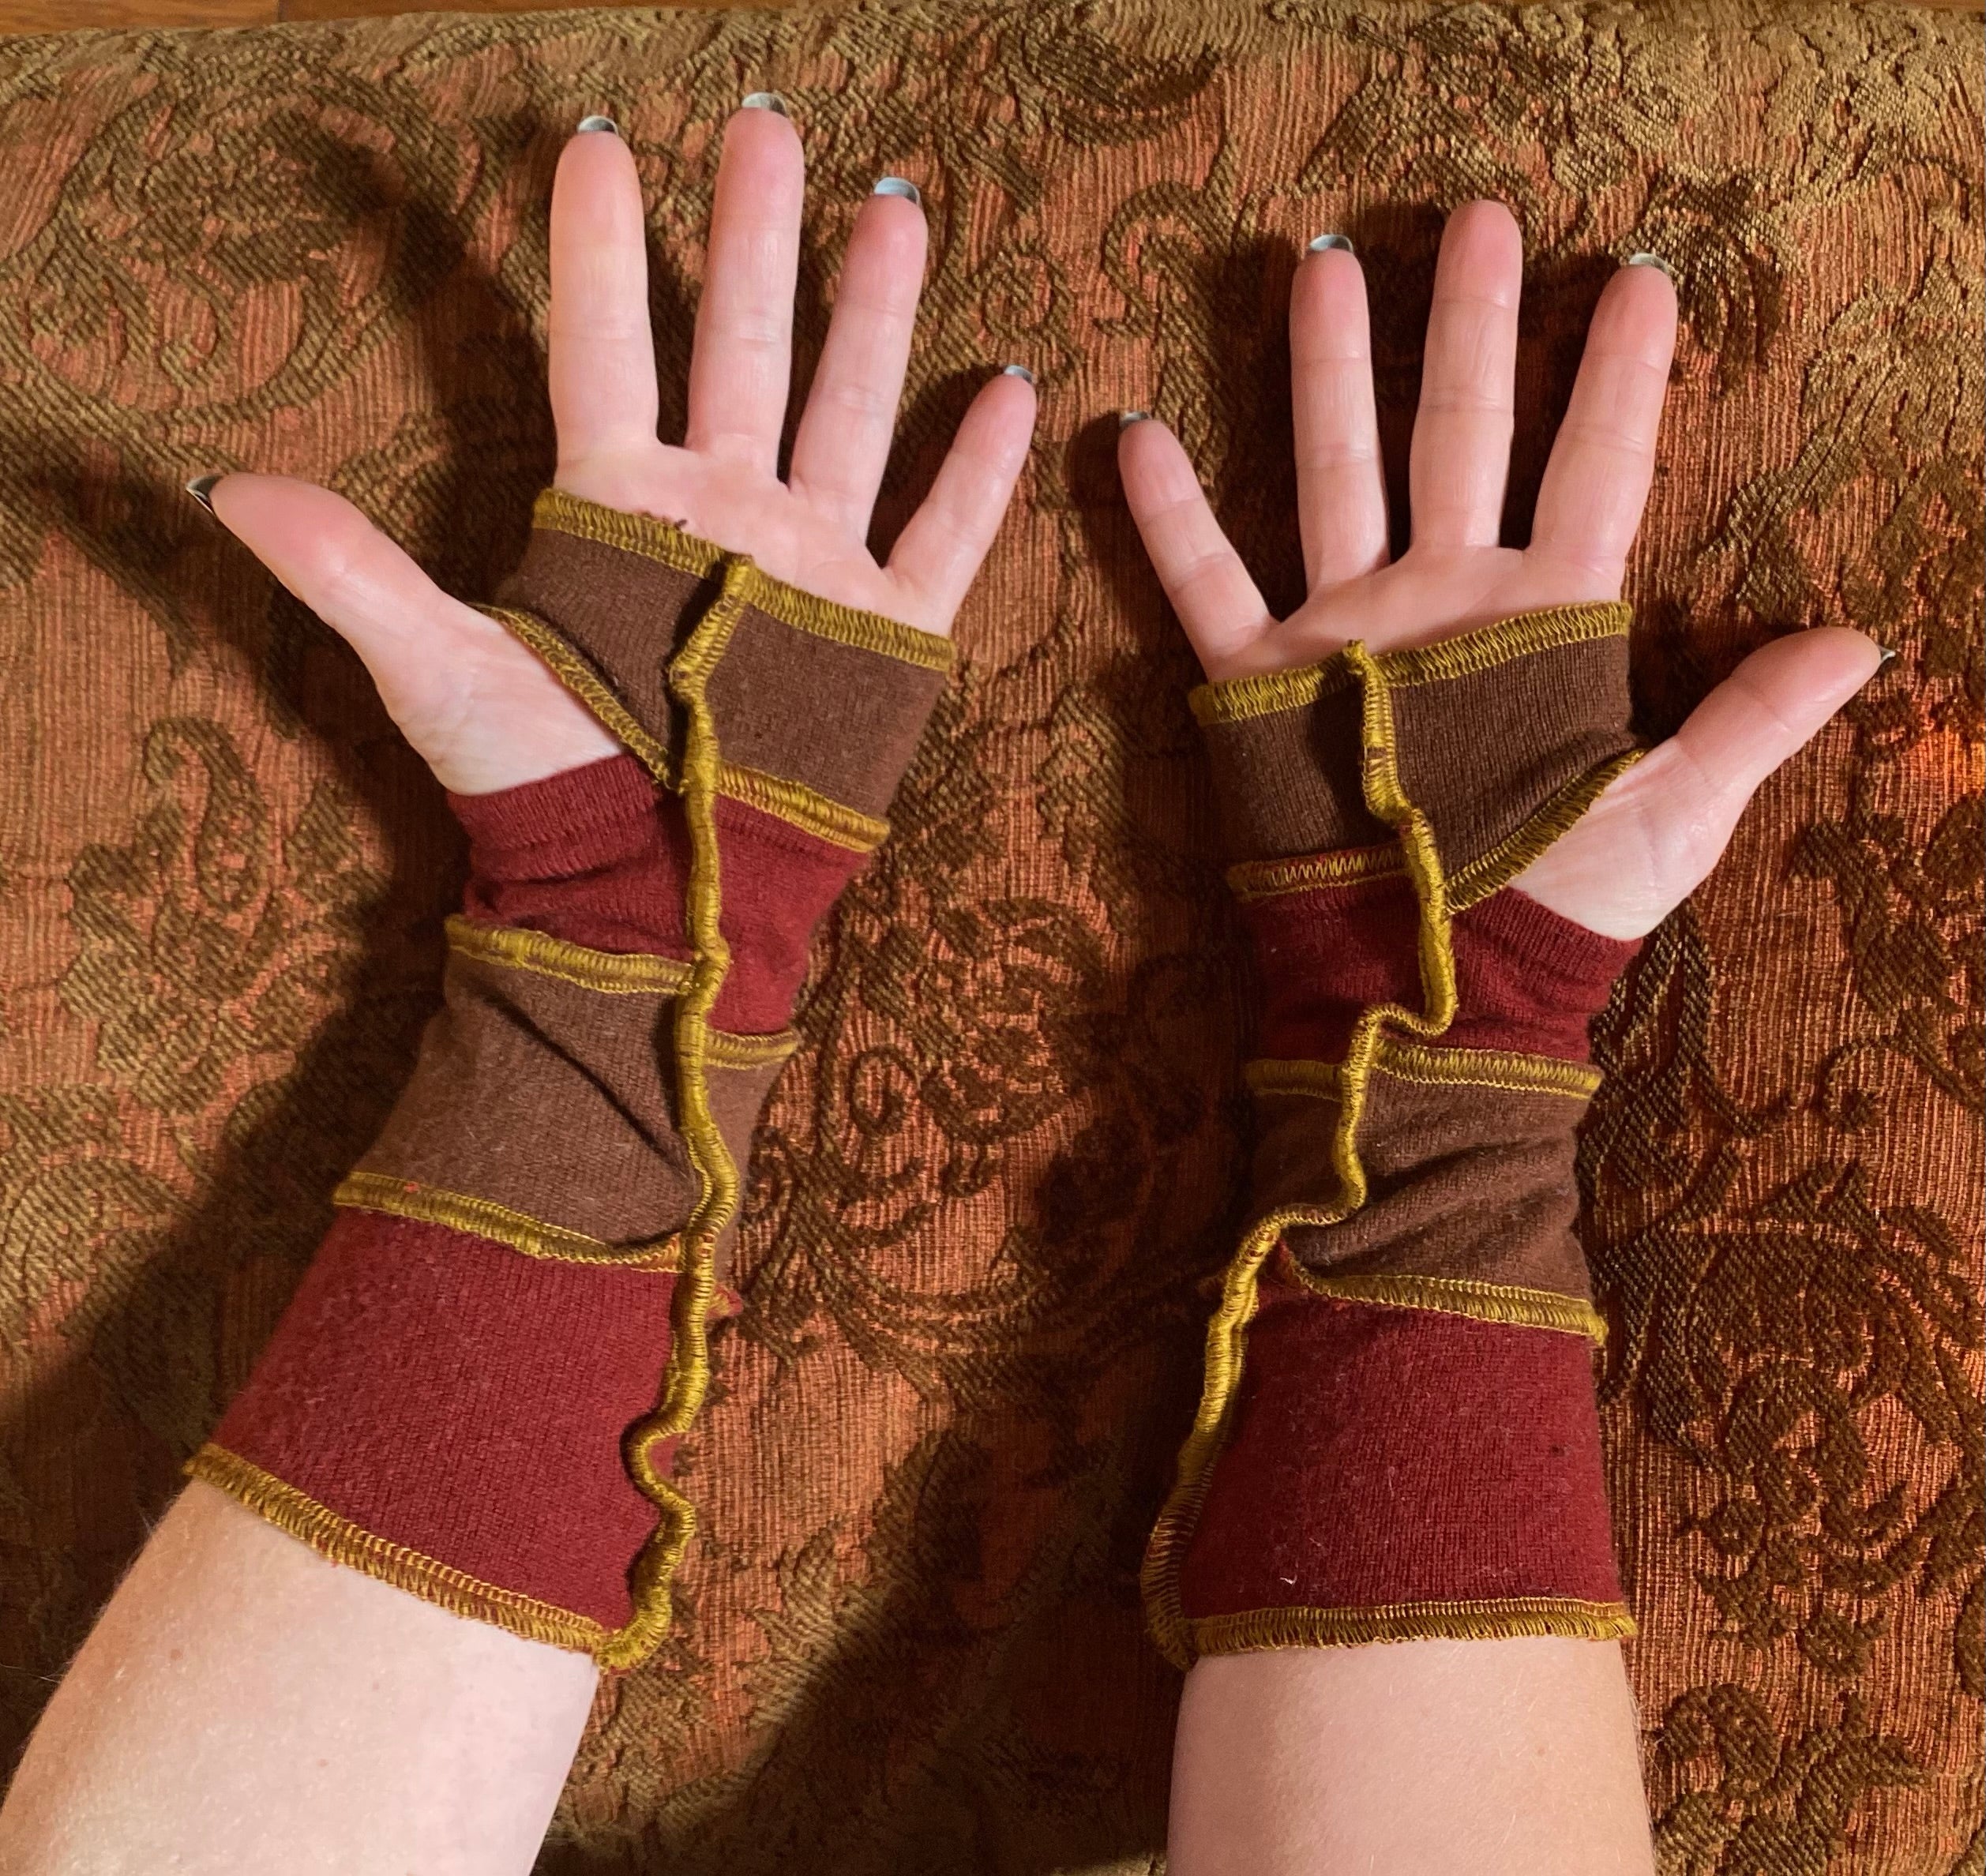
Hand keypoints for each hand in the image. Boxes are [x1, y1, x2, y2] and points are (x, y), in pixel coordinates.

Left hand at [193, 105, 1036, 795]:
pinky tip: (1004, 387)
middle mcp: (721, 514)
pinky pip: (939, 537)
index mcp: (618, 507)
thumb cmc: (547, 784)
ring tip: (896, 209)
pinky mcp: (883, 636)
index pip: (606, 347)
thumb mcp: (439, 671)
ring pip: (849, 413)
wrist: (656, 899)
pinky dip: (972, 472)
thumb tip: (226, 488)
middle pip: (742, 347)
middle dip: (756, 237)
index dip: (600, 249)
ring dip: (873, 316)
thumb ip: (352, 574)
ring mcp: (810, 568)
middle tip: (769, 127)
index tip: (598, 141)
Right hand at [1116, 201, 1883, 938]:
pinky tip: (1138, 431)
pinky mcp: (1261, 686)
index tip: (1643, 278)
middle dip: (1467, 329)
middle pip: (1459, 436)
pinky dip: (1171, 521)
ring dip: (1325, 375)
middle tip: (1476, 220)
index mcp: (1549, 621)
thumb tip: (1865, 641)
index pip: (1596, 470)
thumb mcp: (1674, 814)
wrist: (1427, 989)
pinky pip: (1206, 586)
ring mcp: (1350, 635)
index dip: (1621, 378)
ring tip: (1319, 267)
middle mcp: (1446, 603)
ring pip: (1336, 475)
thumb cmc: (1556, 906)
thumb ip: (1751, 719)